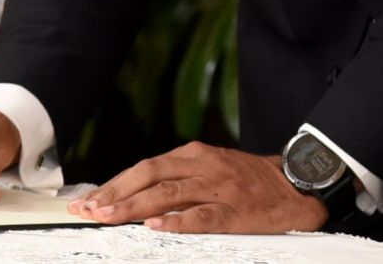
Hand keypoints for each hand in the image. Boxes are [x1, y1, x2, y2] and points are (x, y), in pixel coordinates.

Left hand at [71, 143, 327, 234]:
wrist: (294, 185)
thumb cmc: (247, 181)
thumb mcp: (209, 169)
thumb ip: (177, 178)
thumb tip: (133, 195)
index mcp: (193, 155)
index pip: (144, 167)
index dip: (114, 183)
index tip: (88, 200)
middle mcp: (202, 166)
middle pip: (150, 175)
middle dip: (115, 193)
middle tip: (88, 210)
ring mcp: (218, 188)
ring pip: (169, 194)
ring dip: (134, 206)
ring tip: (108, 216)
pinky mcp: (235, 210)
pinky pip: (202, 216)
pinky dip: (178, 221)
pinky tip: (156, 227)